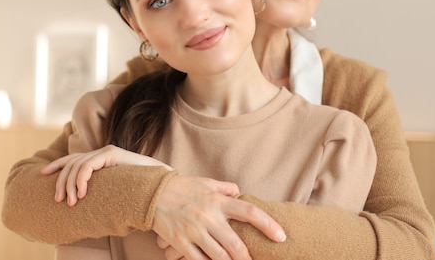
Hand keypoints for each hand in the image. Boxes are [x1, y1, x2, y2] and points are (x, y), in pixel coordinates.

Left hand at [41, 145, 172, 205]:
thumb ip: (101, 189)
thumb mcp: (113, 189)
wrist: (162, 183)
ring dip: (71, 184)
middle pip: (71, 163)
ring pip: (77, 165)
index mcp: (100, 158)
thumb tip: (83, 201)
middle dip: (61, 181)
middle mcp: (102, 152)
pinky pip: (89, 166)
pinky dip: (81, 179)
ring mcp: (107, 151)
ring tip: (71, 202)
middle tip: (59, 200)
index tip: (42, 174)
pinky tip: (81, 193)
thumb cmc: (140, 189)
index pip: (73, 159)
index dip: (56, 165)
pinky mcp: (112, 154)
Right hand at [152, 176, 285, 259]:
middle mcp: (209, 216)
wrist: (152, 193)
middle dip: (249, 259)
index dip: (267, 224)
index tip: (281, 236)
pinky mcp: (181, 242)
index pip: (249, 211)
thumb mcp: (205, 182)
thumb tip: (239, 191)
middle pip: (236, 244)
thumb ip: (224, 187)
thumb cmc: (182, 187)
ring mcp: (194, 231)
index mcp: (218, 201)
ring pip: (220, 257)